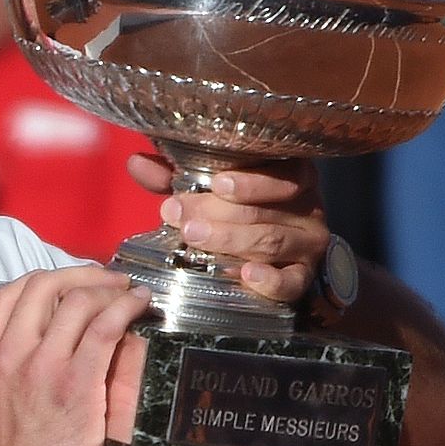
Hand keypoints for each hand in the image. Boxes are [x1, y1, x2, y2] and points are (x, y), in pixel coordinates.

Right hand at [0, 267, 151, 445]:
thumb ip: (15, 370)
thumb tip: (56, 344)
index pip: (9, 295)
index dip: (46, 279)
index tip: (71, 283)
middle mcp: (9, 355)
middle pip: (42, 285)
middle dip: (81, 273)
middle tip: (108, 281)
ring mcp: (41, 366)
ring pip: (77, 299)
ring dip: (110, 288)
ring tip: (129, 294)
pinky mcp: (75, 383)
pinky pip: (105, 327)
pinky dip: (126, 308)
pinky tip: (139, 306)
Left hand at [127, 154, 329, 302]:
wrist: (281, 253)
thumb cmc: (238, 209)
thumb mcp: (209, 188)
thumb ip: (175, 176)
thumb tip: (136, 163)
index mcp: (290, 174)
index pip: (278, 172)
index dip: (246, 180)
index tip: (215, 183)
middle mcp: (306, 206)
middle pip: (263, 210)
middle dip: (219, 213)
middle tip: (182, 216)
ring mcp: (308, 243)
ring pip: (271, 241)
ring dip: (231, 240)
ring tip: (195, 237)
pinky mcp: (304, 277)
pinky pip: (292, 282)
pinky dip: (270, 280)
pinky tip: (247, 275)